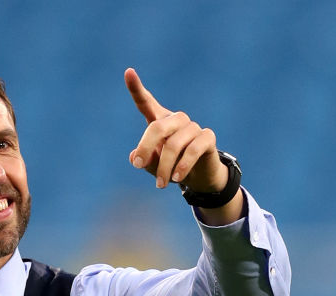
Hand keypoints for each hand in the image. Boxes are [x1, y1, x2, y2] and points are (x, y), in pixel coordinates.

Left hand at [124, 68, 224, 192]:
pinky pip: (193, 150)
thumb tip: (135, 157)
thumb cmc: (169, 166)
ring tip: (160, 184)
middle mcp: (176, 120)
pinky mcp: (207, 137)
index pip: (146, 102)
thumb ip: (143, 159)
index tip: (128, 72)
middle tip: (138, 166)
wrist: (197, 177)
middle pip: (157, 127)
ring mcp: (193, 127)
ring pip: (174, 144)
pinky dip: (182, 166)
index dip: (136, 88)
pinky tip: (176, 178)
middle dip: (145, 148)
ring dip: (164, 167)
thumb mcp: (152, 165)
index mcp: (159, 121)